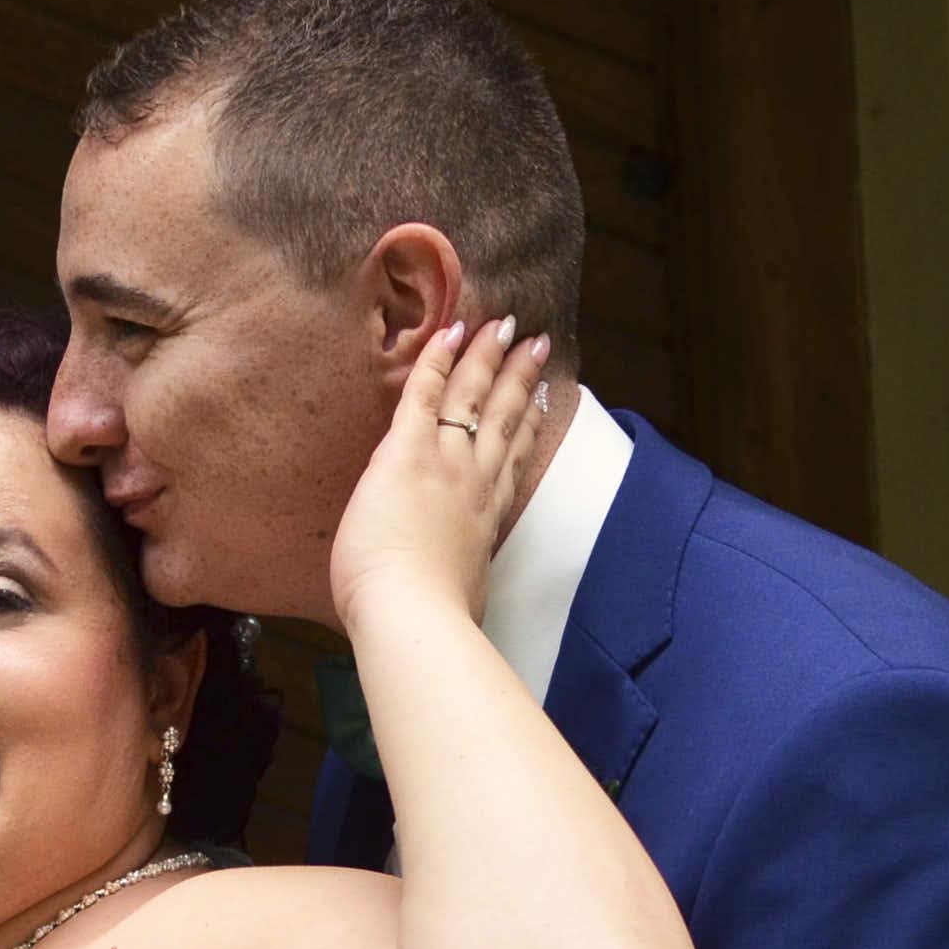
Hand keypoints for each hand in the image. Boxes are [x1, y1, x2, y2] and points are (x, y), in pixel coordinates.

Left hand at [326, 317, 552, 634]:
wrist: (412, 616)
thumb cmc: (429, 623)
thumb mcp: (461, 598)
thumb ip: (460, 581)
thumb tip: (456, 595)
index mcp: (485, 520)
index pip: (510, 463)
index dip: (527, 429)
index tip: (539, 404)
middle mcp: (475, 483)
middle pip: (505, 418)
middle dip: (520, 378)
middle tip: (536, 345)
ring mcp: (447, 463)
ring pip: (474, 396)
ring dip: (490, 357)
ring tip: (506, 325)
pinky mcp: (409, 453)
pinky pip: (426, 393)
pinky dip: (439, 358)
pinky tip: (451, 330)